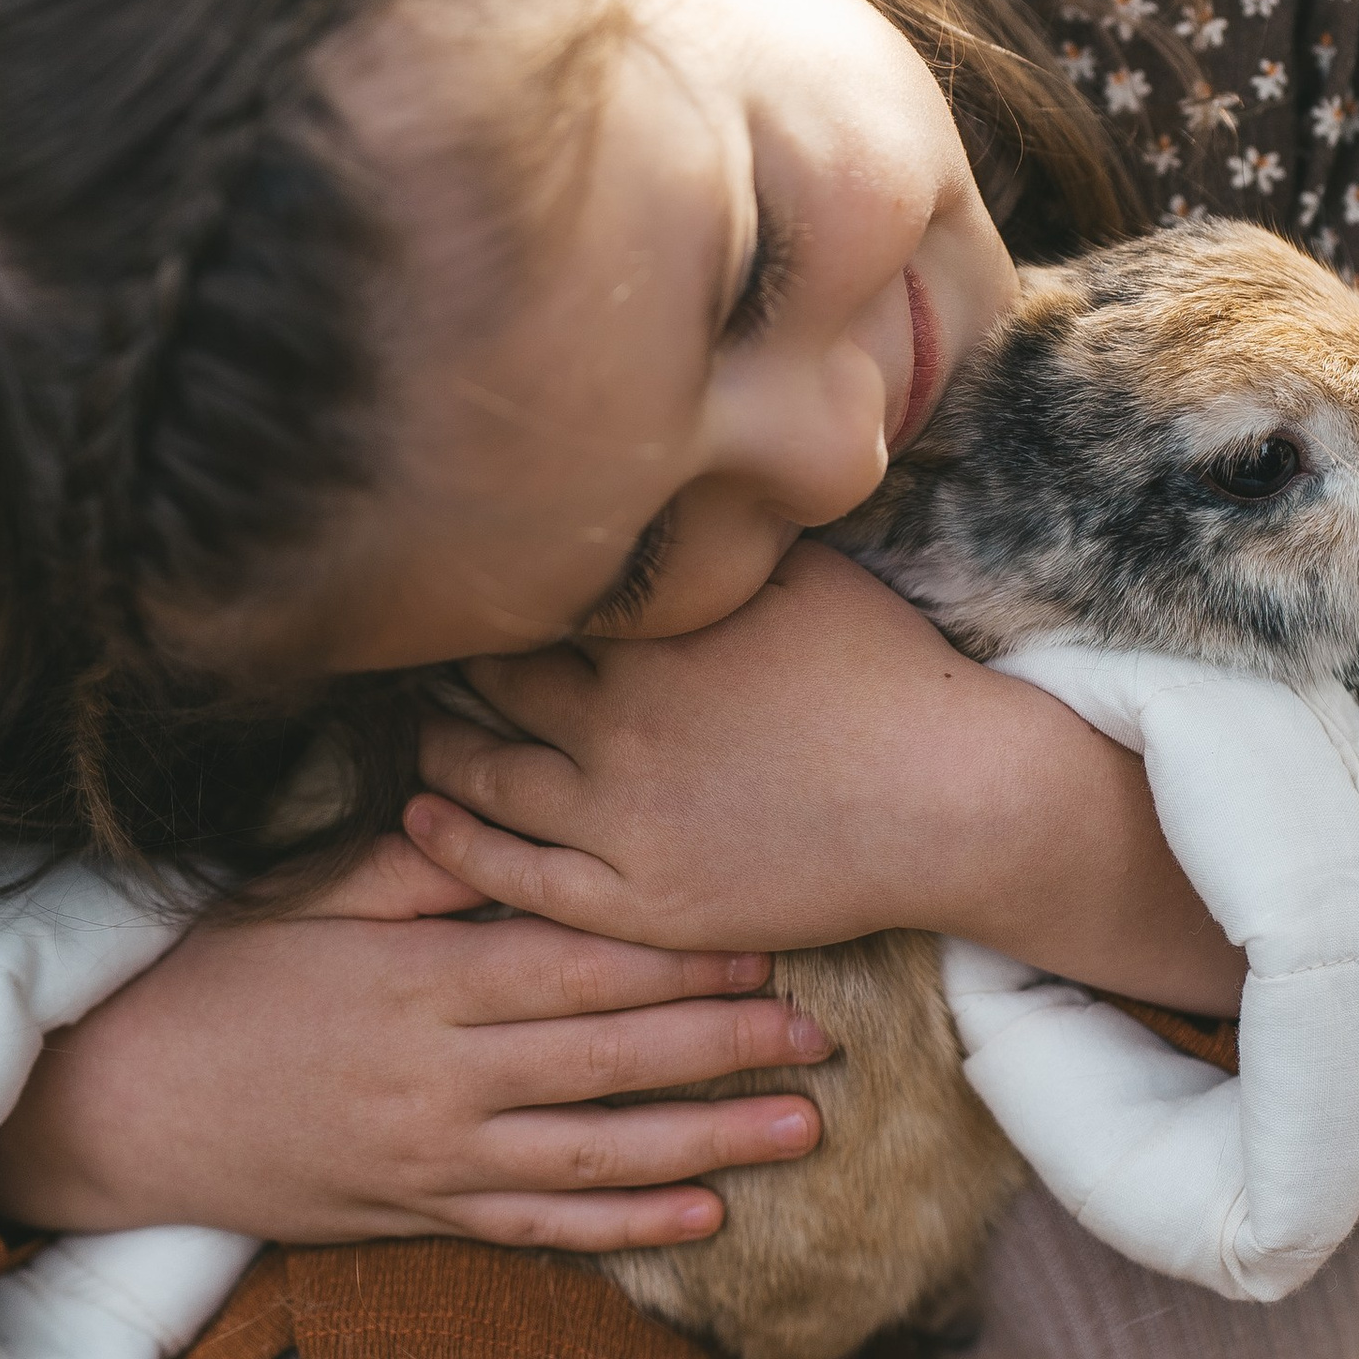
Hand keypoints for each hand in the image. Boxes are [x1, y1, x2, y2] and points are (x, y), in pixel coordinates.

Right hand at [0, 832, 831, 1253]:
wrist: (113, 1109)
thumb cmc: (208, 983)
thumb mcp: (301, 899)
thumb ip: (412, 869)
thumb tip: (503, 817)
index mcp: (418, 983)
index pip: (576, 968)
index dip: (680, 962)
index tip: (768, 945)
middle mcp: (438, 1077)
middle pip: (611, 1060)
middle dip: (727, 1047)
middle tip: (829, 1036)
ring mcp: (429, 1157)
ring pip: (596, 1155)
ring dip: (709, 1142)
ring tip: (805, 1130)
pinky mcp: (413, 1216)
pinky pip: (536, 1227)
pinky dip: (623, 1228)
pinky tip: (703, 1218)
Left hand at [405, 541, 1244, 1013]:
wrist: (957, 803)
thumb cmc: (890, 677)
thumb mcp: (804, 570)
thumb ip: (723, 534)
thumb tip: (678, 460)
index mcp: (655, 634)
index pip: (526, 600)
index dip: (483, 582)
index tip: (446, 560)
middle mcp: (621, 722)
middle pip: (491, 681)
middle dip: (445, 658)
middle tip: (401, 637)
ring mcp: (624, 817)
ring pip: (487, 776)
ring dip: (437, 747)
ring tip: (409, 725)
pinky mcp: (640, 898)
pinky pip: (516, 876)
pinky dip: (453, 844)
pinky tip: (419, 818)